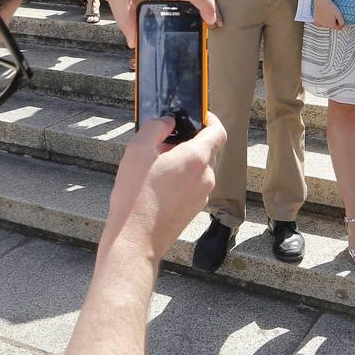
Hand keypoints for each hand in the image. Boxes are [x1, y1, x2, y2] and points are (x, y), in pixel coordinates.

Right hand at [104, 115, 225, 262]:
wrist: (135, 239)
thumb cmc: (136, 196)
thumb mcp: (138, 150)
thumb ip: (156, 127)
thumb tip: (168, 121)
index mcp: (197, 158)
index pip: (218, 131)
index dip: (211, 119)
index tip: (199, 115)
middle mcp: (206, 177)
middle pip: (208, 150)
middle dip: (189, 142)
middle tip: (165, 143)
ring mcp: (202, 195)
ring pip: (199, 169)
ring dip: (184, 162)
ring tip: (157, 166)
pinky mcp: (194, 209)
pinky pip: (193, 185)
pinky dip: (182, 179)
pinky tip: (158, 185)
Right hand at [312, 0, 345, 29]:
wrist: (321, 2)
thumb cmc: (330, 7)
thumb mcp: (339, 14)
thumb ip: (341, 22)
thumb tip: (342, 26)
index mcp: (332, 25)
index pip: (337, 28)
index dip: (340, 25)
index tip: (341, 21)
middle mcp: (325, 26)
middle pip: (331, 26)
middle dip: (334, 23)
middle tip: (334, 16)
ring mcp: (320, 23)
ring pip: (325, 25)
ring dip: (327, 22)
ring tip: (329, 15)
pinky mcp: (316, 20)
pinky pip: (319, 23)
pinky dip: (321, 22)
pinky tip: (323, 18)